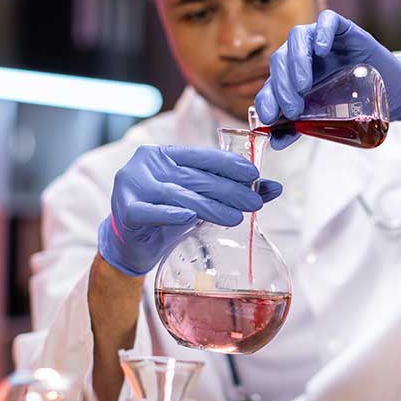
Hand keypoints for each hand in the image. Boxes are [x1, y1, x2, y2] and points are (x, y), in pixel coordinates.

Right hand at [98, 145, 282, 276]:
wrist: (132, 245)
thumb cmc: (167, 217)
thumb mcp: (200, 201)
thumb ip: (230, 191)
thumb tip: (275, 188)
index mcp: (162, 155)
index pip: (200, 155)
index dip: (228, 163)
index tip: (253, 174)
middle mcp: (146, 164)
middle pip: (194, 177)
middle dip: (228, 190)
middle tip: (254, 202)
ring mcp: (132, 185)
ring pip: (179, 195)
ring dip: (210, 206)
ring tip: (237, 217)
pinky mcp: (125, 210)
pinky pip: (151, 211)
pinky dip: (171, 213)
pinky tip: (190, 217)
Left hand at [254, 9, 400, 148]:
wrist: (390, 90)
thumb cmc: (355, 101)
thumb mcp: (325, 117)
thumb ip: (299, 127)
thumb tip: (275, 142)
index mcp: (293, 76)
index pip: (271, 83)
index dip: (267, 99)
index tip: (270, 118)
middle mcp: (303, 55)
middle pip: (280, 59)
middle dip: (282, 85)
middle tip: (293, 108)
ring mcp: (321, 40)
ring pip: (297, 37)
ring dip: (296, 62)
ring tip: (303, 86)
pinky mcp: (343, 29)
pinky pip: (328, 20)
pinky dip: (322, 32)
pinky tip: (323, 51)